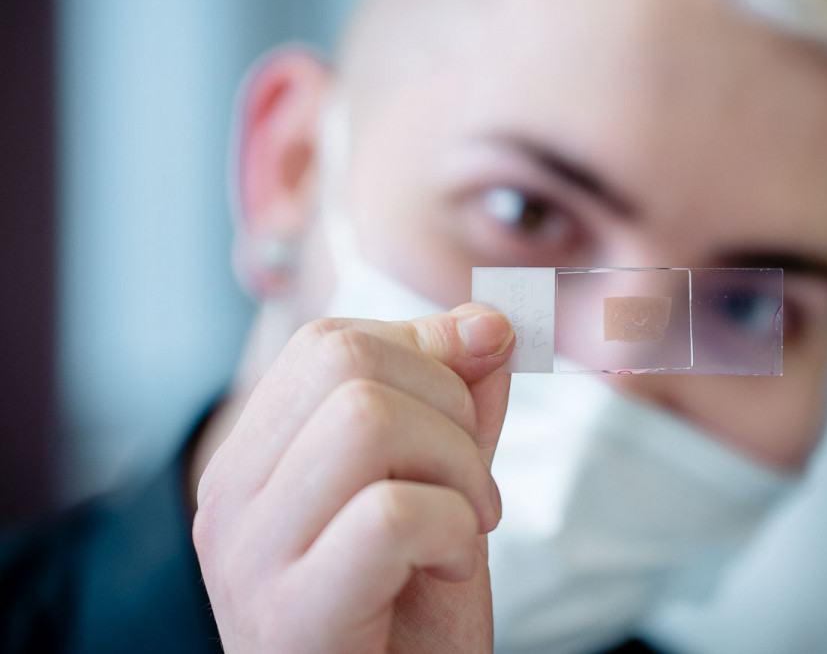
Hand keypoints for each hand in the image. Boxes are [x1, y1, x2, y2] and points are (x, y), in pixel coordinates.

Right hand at [193, 305, 513, 652]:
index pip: (334, 340)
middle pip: (347, 362)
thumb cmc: (410, 617)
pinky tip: (453, 569)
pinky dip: (452, 529)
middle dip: (448, 409)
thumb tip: (487, 321)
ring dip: (458, 469)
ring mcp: (245, 558)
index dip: (427, 358)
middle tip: (471, 487)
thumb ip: (457, 405)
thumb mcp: (443, 489)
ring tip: (467, 528)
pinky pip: (388, 513)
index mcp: (255, 457)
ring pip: (366, 421)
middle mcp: (228, 496)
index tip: (465, 422)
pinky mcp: (285, 617)